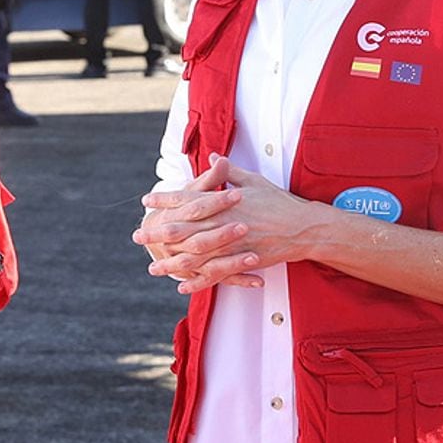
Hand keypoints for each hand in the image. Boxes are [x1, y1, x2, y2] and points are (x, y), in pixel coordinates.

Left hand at [136, 156, 325, 292]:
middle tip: (138, 236)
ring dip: (171, 262)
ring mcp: (231, 244)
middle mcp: (222, 222)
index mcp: (223, 201)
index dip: (165, 200)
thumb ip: (228, 172)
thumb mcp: (253, 181)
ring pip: (195, 255)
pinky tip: (182, 286)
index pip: (186, 199)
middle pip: (183, 228)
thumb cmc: (278, 201)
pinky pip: (215, 274)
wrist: (304, 227)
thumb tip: (214, 156)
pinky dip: (198, 281)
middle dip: (158, 233)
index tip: (146, 201)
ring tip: (153, 267)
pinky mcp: (242, 261)